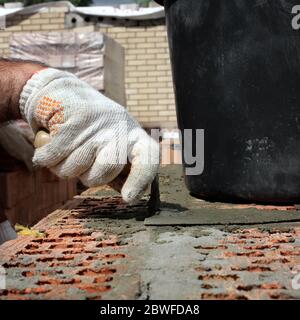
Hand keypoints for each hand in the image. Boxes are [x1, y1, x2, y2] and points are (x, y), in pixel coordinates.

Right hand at [20, 68, 159, 203]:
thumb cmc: (91, 130)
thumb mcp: (112, 145)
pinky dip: (46, 156)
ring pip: (73, 168)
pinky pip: (53, 156)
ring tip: (68, 145)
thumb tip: (130, 195)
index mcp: (134, 137)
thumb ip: (120, 169)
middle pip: (103, 172)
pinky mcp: (72, 119)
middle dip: (87, 176)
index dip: (140, 180)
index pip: (148, 159)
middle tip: (84, 162)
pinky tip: (51, 140)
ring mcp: (97, 123)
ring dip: (63, 165)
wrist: (62, 92)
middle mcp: (120, 128)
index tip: (128, 197)